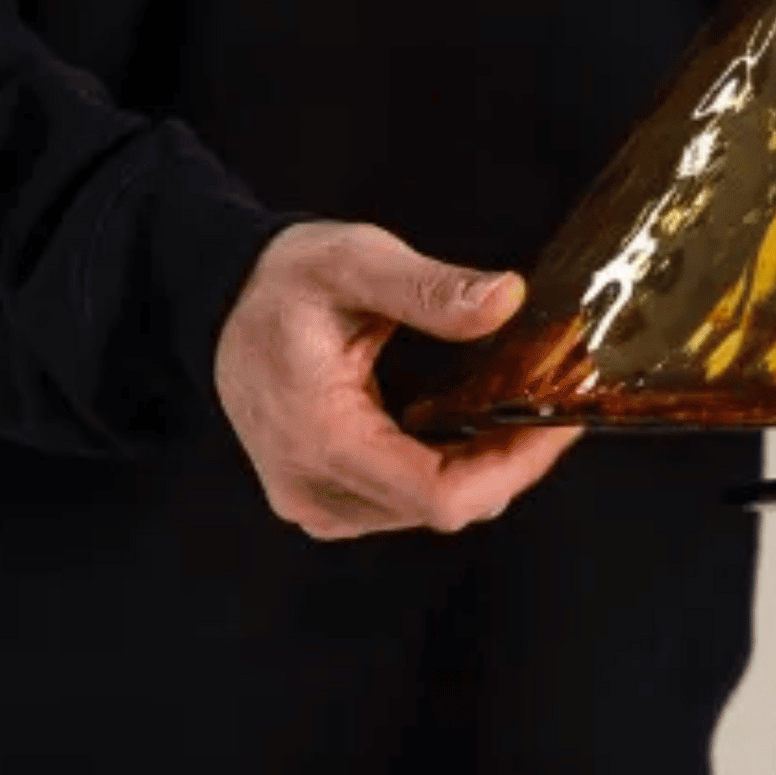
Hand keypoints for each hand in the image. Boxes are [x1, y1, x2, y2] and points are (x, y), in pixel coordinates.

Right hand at [213, 221, 576, 540]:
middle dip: (511, 462)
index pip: (442, 497)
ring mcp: (318, 503)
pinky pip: (407, 503)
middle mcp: (317, 489)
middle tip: (551, 405)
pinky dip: (450, 471)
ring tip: (518, 413)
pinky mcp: (326, 500)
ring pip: (433, 511)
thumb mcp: (355, 263)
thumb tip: (505, 301)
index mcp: (323, 439)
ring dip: (485, 469)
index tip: (557, 420)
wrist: (219, 301)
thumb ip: (430, 289)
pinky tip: (471, 429)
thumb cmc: (280, 283)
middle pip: (447, 508)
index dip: (515, 466)